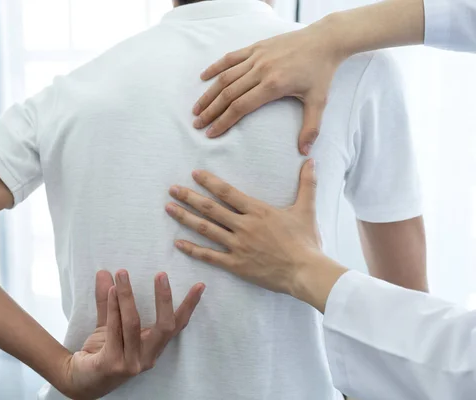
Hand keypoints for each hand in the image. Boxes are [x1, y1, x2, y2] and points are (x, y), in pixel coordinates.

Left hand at [60, 270, 204, 399]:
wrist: (78, 379)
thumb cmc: (100, 352)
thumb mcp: (108, 324)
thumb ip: (109, 300)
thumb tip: (104, 272)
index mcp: (153, 347)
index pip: (176, 325)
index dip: (189, 306)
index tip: (199, 285)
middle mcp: (147, 357)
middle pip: (164, 327)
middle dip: (164, 299)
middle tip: (161, 274)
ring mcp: (132, 363)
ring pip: (133, 324)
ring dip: (127, 295)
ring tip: (122, 274)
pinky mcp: (113, 365)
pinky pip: (115, 330)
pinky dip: (113, 308)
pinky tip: (110, 291)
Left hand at [164, 160, 320, 295]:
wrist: (306, 272)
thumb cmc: (306, 241)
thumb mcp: (307, 209)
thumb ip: (307, 183)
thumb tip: (311, 159)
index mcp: (258, 211)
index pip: (227, 192)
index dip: (209, 182)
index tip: (194, 174)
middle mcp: (244, 226)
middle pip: (210, 208)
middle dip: (189, 197)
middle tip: (172, 189)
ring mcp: (238, 246)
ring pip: (206, 229)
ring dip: (185, 218)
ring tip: (169, 208)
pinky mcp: (236, 265)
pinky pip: (210, 256)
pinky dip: (193, 250)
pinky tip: (178, 243)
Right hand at [192, 22, 344, 153]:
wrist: (325, 40)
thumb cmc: (321, 72)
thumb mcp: (319, 101)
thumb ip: (311, 128)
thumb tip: (304, 152)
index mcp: (273, 85)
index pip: (241, 107)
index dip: (223, 121)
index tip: (211, 133)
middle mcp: (261, 70)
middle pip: (228, 94)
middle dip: (210, 111)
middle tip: (197, 124)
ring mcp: (257, 57)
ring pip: (225, 77)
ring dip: (209, 93)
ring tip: (197, 108)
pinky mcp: (256, 47)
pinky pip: (231, 58)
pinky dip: (215, 67)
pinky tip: (204, 77)